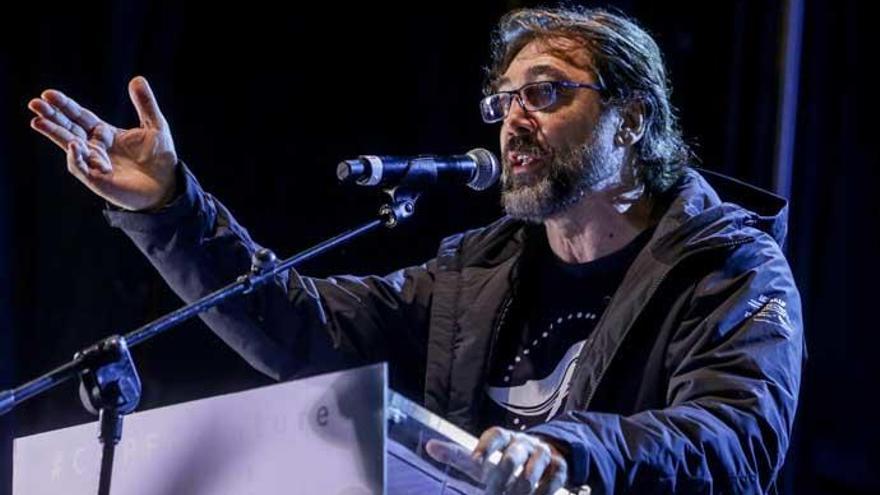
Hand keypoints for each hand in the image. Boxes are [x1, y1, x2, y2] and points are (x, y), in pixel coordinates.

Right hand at [28, 76, 177, 210]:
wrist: (168, 185)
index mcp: (105, 133)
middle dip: (52, 116)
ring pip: (70, 146)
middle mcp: (95, 147)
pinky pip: (82, 167)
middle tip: (34, 103)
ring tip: (37, 121)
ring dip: (55, 134)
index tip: (48, 94)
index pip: (80, 116)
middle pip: (69, 128)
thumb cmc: (160, 157)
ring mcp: (94, 163)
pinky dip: (76, 157)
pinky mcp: (98, 179)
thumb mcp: (155, 125)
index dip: (65, 105)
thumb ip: (145, 104)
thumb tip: (137, 78)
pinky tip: (73, 144)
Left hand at [426, 426, 568, 493]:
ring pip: (532, 472)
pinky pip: (552, 482)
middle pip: (512, 457)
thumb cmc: (505, 460)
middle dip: (502, 479)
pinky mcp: (560, 467)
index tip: (476, 461)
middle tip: (493, 493)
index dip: (486, 447)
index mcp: (504, 437)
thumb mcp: (484, 458)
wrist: (547, 457)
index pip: (495, 435)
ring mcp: (542, 454)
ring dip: (520, 490)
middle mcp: (523, 443)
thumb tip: (429, 447)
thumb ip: (458, 455)